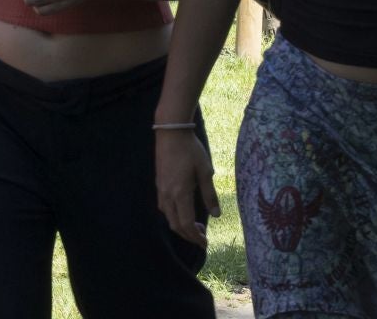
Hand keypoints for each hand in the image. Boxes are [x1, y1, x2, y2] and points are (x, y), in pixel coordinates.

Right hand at [154, 130, 218, 245]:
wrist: (171, 133)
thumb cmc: (191, 150)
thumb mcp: (205, 171)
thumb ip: (209, 194)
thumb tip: (217, 215)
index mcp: (180, 193)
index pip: (186, 224)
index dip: (195, 237)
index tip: (205, 243)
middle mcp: (167, 195)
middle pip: (175, 225)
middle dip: (188, 235)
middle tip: (202, 237)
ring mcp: (161, 190)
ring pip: (168, 217)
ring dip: (181, 226)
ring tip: (195, 226)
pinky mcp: (159, 185)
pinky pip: (164, 208)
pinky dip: (174, 216)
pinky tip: (184, 211)